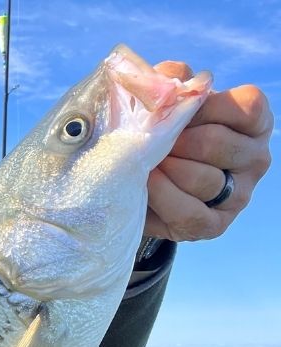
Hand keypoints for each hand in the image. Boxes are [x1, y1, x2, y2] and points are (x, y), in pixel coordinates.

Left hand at [145, 61, 272, 240]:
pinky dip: (162, 196)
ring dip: (165, 168)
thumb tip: (172, 77)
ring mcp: (239, 195)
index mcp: (253, 122)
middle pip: (216, 143)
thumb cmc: (156, 134)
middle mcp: (256, 158)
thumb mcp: (163, 102)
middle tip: (149, 142)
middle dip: (174, 141)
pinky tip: (146, 184)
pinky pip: (189, 211)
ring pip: (203, 178)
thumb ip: (169, 80)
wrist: (135, 184)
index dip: (201, 106)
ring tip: (145, 163)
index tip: (171, 111)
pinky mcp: (215, 225)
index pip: (246, 106)